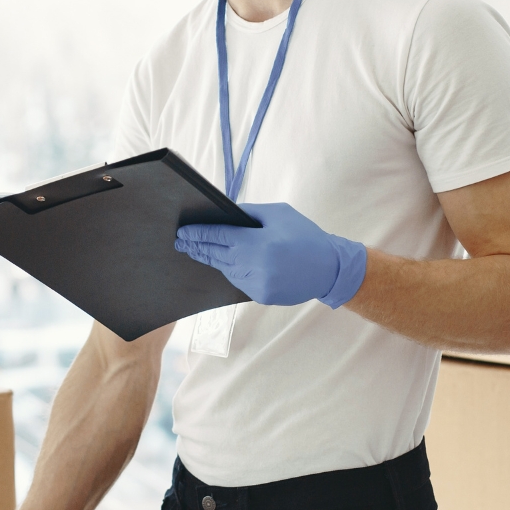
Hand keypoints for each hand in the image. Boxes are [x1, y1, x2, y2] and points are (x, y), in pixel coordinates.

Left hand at [174, 202, 367, 307]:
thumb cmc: (305, 236)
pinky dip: (230, 271)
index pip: (220, 236)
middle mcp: (254, 265)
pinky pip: (238, 281)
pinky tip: (221, 263)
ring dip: (211, 259)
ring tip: (195, 251)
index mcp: (258, 242)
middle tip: (180, 242)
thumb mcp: (280, 214)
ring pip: (225, 269)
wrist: (329, 269)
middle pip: (217, 254)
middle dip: (198, 247)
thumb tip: (226, 213)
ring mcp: (257, 283)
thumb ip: (251, 213)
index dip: (199, 233)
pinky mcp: (261, 296)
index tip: (183, 231)